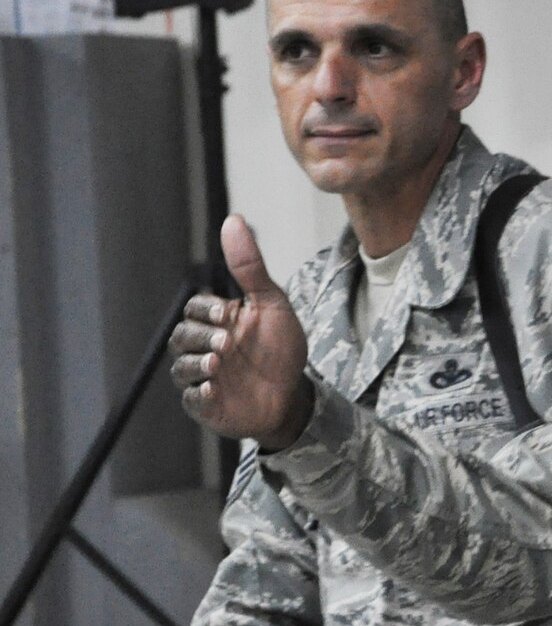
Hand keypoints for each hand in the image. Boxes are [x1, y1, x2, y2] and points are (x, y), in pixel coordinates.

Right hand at [172, 215, 312, 448]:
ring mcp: (203, 377)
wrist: (296, 395)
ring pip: (181, 367)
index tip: (228, 314)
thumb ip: (250, 267)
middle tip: (227, 343)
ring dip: (195, 364)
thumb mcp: (272, 304)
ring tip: (217, 363)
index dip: (206, 310)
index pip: (195, 307)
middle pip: (181, 336)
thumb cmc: (281, 348)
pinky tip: (213, 389)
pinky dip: (198, 394)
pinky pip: (191, 399)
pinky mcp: (207, 405)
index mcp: (217, 322)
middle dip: (201, 337)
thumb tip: (234, 219)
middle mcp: (204, 347)